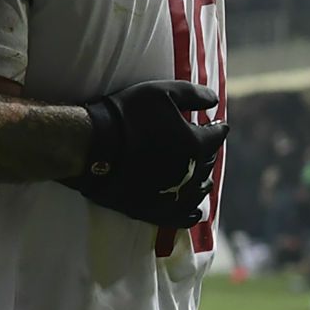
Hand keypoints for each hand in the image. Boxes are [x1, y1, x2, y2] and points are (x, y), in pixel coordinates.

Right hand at [65, 80, 226, 227]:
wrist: (92, 147)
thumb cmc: (127, 115)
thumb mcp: (161, 92)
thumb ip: (193, 94)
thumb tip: (215, 101)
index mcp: (196, 144)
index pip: (216, 135)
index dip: (217, 128)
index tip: (216, 124)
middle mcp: (192, 173)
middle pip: (208, 162)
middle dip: (207, 151)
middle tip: (202, 144)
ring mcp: (175, 195)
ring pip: (199, 190)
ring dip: (201, 179)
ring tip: (198, 174)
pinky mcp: (157, 211)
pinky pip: (184, 217)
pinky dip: (192, 212)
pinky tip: (194, 210)